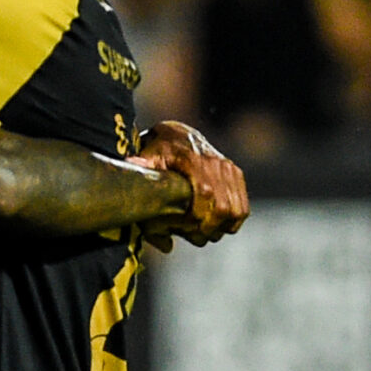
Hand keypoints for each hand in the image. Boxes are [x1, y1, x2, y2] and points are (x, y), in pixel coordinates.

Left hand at [133, 120, 247, 244]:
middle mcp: (216, 164)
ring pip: (236, 211)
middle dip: (208, 228)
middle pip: (223, 208)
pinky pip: (243, 208)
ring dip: (221, 227)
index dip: (197, 217)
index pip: (204, 194)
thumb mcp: (146, 155)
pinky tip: (216, 225)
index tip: (185, 230)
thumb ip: (140, 169)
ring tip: (203, 232)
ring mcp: (229, 169)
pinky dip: (232, 222)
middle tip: (193, 236)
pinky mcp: (236, 175)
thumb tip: (127, 177)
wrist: (179, 133)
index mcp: (193, 160)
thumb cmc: (158, 149)